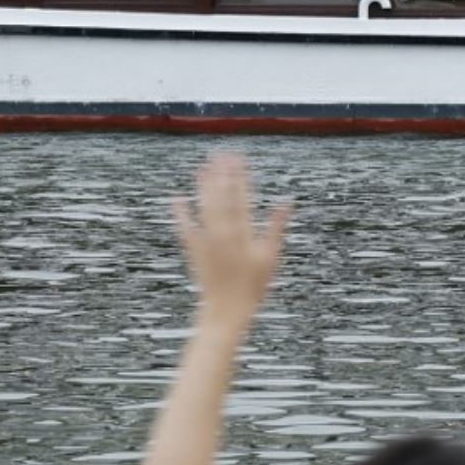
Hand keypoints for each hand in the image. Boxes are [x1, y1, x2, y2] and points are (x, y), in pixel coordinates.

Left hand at [172, 154, 290, 322]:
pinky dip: (181, 212)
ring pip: (204, 206)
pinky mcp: (194, 250)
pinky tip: (178, 198)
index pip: (241, 197)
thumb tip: (286, 202)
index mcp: (243, 232)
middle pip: (221, 196)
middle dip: (221, 174)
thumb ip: (275, 226)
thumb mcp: (270, 256)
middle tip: (221, 154)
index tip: (238, 159)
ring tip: (203, 167)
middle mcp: (222, 232)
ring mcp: (206, 240)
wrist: (226, 309)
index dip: (239, 176)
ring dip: (203, 186)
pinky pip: (185, 227)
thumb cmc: (253, 286)